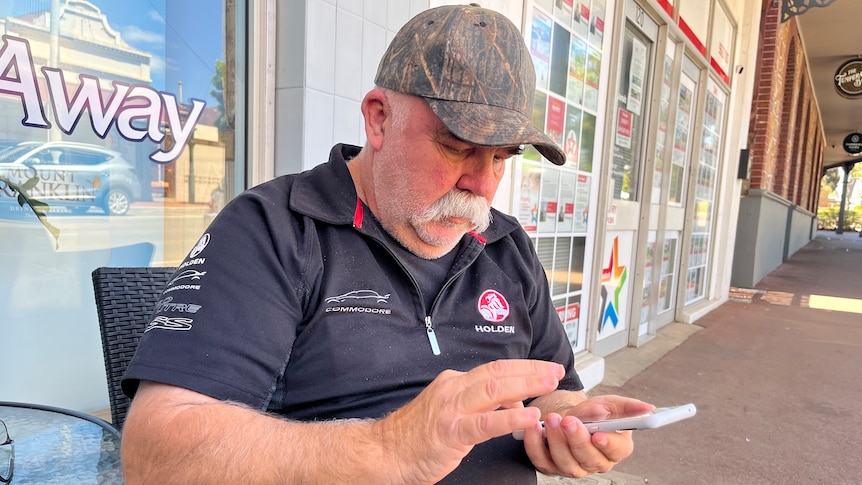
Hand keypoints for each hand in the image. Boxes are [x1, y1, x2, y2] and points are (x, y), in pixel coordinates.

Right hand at [376, 359, 564, 483]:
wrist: (383, 453)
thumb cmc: (415, 437)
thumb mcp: (449, 410)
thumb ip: (478, 404)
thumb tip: (512, 400)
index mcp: (454, 382)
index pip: (495, 369)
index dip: (524, 368)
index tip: (546, 369)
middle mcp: (453, 388)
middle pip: (499, 372)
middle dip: (531, 371)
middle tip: (556, 371)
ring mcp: (451, 409)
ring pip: (495, 390)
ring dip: (526, 385)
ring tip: (549, 386)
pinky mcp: (451, 432)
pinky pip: (485, 423)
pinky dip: (510, 417)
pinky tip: (529, 416)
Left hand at [523, 394, 653, 477]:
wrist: (567, 416)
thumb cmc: (591, 414)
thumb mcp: (610, 404)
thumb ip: (628, 406)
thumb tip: (647, 408)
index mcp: (615, 448)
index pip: (616, 451)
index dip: (608, 444)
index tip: (599, 434)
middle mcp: (595, 462)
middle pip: (589, 458)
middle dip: (578, 439)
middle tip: (569, 421)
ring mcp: (572, 467)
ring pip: (566, 462)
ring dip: (557, 441)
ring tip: (552, 420)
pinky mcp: (550, 465)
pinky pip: (541, 460)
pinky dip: (535, 444)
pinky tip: (534, 428)